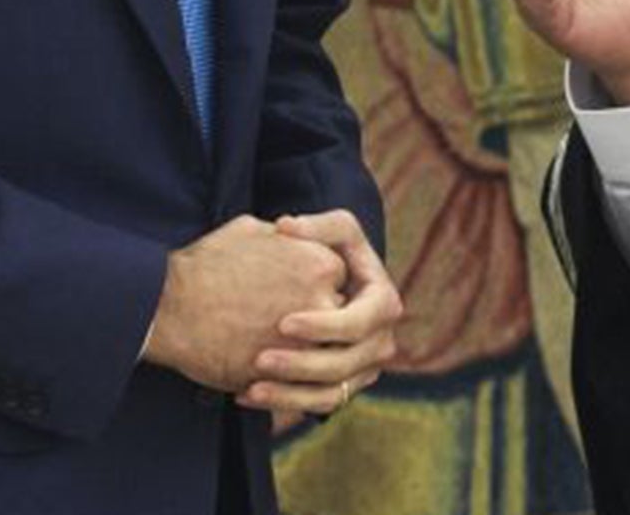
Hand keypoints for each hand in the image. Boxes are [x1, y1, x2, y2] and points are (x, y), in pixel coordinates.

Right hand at [143, 216, 347, 392]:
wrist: (169, 306)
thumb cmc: (206, 263)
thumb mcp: (253, 230)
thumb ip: (286, 237)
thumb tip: (292, 235)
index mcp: (320, 263)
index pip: (339, 282)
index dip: (318, 289)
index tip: (296, 294)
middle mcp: (321, 301)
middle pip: (337, 318)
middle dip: (318, 323)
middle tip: (288, 323)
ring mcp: (305, 341)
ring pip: (321, 355)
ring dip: (304, 356)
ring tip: (274, 350)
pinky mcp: (282, 375)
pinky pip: (297, 384)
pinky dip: (285, 382)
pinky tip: (260, 372)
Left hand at [235, 209, 402, 417]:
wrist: (320, 285)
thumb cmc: (327, 250)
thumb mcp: (333, 230)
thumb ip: (315, 225)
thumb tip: (286, 227)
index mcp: (384, 302)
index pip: (360, 322)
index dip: (325, 326)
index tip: (283, 322)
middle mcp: (381, 341)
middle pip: (344, 364)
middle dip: (301, 365)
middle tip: (260, 359)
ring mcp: (364, 369)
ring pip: (330, 394)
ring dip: (289, 394)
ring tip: (249, 387)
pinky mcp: (343, 387)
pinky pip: (316, 405)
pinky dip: (283, 403)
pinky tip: (245, 394)